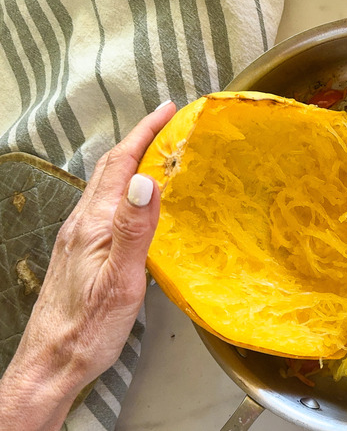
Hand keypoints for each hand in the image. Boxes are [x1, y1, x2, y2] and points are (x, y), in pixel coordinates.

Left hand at [0, 102, 174, 429]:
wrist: (53, 360)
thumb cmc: (89, 326)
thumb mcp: (120, 279)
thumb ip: (133, 228)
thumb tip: (146, 179)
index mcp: (93, 223)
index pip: (120, 164)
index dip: (145, 133)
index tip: (169, 111)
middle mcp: (82, 223)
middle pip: (109, 168)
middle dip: (138, 140)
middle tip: (167, 126)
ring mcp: (78, 237)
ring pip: (105, 186)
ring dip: (130, 162)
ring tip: (157, 154)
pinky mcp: (81, 252)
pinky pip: (104, 206)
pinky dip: (124, 188)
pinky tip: (136, 202)